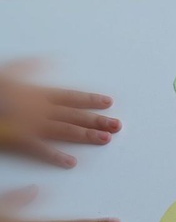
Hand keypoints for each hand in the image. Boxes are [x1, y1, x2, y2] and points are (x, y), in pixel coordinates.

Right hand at [0, 69, 120, 167]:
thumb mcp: (10, 71)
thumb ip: (32, 66)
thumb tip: (52, 58)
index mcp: (37, 93)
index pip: (71, 96)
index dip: (91, 100)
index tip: (109, 102)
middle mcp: (39, 109)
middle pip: (74, 115)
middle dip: (97, 120)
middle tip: (118, 125)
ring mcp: (31, 125)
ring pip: (65, 131)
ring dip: (86, 135)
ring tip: (106, 139)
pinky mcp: (19, 140)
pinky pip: (40, 150)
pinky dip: (56, 157)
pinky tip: (72, 163)